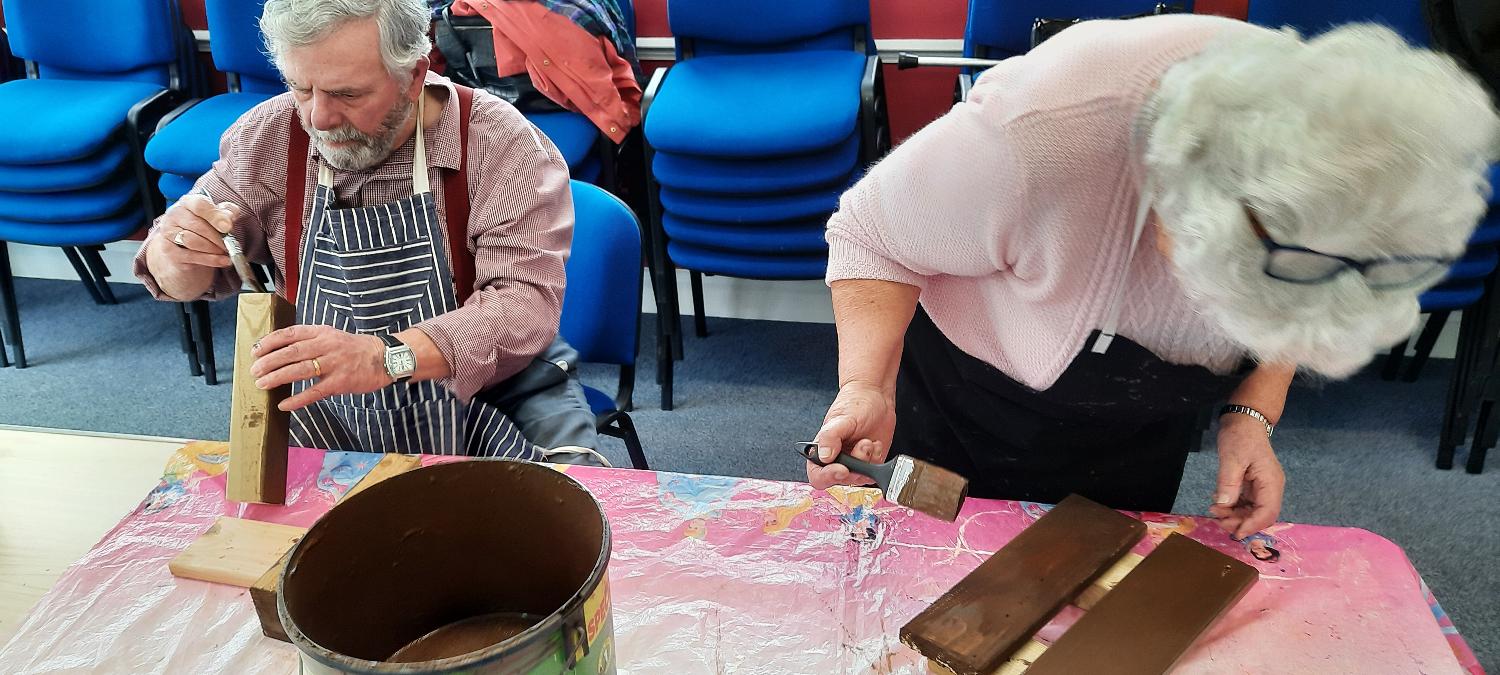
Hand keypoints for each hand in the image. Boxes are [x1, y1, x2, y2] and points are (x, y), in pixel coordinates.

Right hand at [151, 195, 241, 269]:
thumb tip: (230, 216)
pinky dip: (210, 259)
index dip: (215, 216)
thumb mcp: (217, 217)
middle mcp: (174, 215)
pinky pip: (191, 256)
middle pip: (197, 225)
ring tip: (225, 252)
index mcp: (187, 202)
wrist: (182, 249)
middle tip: (230, 244)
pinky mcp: (169, 251)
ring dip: (213, 248)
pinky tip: (223, 261)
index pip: (199, 204)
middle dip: (217, 237)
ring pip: (193, 241)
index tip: (227, 227)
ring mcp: (169, 233)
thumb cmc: (203, 229)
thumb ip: (227, 212)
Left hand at [251, 325, 391, 410]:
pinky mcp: (341, 382)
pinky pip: (314, 392)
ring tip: (262, 385)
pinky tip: (284, 404)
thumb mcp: (331, 336)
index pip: (290, 334)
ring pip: (300, 370)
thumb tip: (278, 351)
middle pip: (291, 353)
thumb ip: (309, 341)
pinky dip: (297, 399)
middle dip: (269, 362)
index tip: (254, 351)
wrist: (384, 357)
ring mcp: (334, 364)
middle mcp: (326, 345)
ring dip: (278, 378)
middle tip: (254, 371)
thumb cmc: (353, 349)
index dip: (269, 342)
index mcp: (321, 332)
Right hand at [806, 381, 896, 489]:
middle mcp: (836, 461)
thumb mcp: (840, 419)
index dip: (829, 477)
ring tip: (868, 440)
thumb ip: (829, 437)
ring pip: (859, 477)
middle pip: (842, 479)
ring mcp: (853, 464)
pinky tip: (875, 444)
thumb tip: (824, 456)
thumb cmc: (853, 405)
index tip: (843, 469)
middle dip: (855, 464)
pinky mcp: (869, 464)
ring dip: (867, 460)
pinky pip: (873, 473)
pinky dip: (877, 459)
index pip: (818, 476)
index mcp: (821, 452)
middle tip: (863, 444)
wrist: (875, 398)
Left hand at [1210, 414, 1285, 538]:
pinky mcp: (1253, 486)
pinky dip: (1233, 508)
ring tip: (1215, 511)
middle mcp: (1270, 488)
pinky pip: (1246, 504)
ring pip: (1252, 512)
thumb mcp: (1231, 459)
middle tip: (1218, 520)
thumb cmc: (1240, 436)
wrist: (1244, 421)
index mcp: (1271, 482)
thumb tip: (1223, 506)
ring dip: (1234, 516)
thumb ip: (1228, 483)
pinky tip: (1219, 504)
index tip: (1235, 533)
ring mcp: (1262, 487)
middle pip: (1260, 516)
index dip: (1252, 526)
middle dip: (1240, 522)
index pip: (1268, 513)